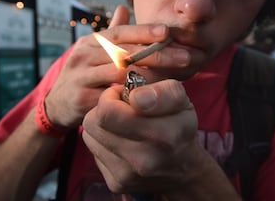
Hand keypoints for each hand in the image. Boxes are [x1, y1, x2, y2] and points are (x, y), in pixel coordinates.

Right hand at [44, 5, 198, 130]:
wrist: (55, 105)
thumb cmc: (83, 74)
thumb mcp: (92, 51)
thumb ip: (111, 33)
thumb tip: (124, 7)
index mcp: (90, 42)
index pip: (119, 32)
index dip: (143, 31)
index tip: (167, 31)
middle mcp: (84, 56)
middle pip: (124, 52)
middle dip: (157, 54)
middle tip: (184, 56)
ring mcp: (81, 77)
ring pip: (119, 73)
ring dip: (150, 75)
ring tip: (175, 76)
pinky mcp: (81, 100)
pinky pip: (112, 97)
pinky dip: (133, 96)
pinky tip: (153, 97)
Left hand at [82, 79, 200, 194]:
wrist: (184, 168)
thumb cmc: (178, 124)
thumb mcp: (179, 98)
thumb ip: (160, 90)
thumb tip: (136, 97)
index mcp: (165, 133)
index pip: (109, 111)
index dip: (114, 95)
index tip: (129, 96)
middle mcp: (147, 158)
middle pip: (95, 120)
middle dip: (106, 106)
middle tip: (124, 106)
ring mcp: (130, 174)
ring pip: (90, 134)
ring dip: (103, 124)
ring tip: (123, 123)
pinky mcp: (117, 183)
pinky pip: (94, 151)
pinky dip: (103, 142)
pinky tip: (122, 141)